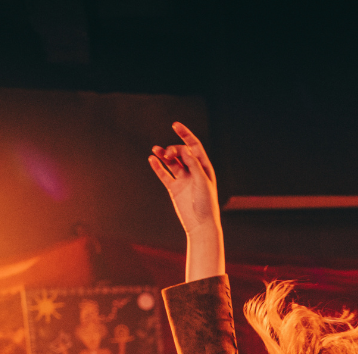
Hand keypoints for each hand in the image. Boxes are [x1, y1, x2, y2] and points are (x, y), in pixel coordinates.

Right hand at [149, 122, 224, 280]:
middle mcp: (193, 171)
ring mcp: (183, 179)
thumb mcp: (202, 182)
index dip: (185, 134)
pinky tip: (151, 159)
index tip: (175, 125)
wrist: (200, 225)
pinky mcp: (174, 188)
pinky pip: (164, 174)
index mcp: (203, 167)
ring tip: (155, 151)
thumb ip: (194, 165)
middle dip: (173, 150)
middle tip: (167, 154)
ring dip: (163, 155)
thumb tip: (185, 150)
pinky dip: (157, 167)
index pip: (194, 146)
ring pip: (171, 162)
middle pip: (180, 153)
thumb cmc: (206, 204)